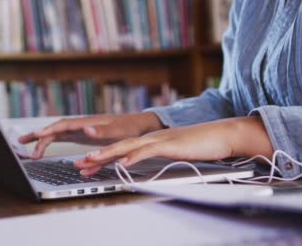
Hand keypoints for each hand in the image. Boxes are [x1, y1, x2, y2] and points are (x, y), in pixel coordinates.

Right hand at [18, 112, 164, 158]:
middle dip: (38, 135)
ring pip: (56, 134)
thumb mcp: (118, 132)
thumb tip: (85, 128)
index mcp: (87, 122)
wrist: (139, 126)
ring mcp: (81, 129)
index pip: (63, 125)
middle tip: (21, 143)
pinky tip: (44, 151)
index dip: (48, 130)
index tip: (35, 136)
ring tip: (28, 151)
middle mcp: (81, 124)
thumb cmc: (130, 128)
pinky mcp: (83, 135)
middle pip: (54, 129)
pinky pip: (63, 139)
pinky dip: (52, 143)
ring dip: (42, 141)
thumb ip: (102, 131)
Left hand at [74, 116, 272, 175]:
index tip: (87, 165)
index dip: (103, 157)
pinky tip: (124, 163)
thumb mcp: (175, 152)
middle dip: (97, 155)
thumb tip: (146, 165)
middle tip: (79, 164)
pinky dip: (134, 157)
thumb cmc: (202, 145)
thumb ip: (159, 156)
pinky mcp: (170, 144)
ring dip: (108, 154)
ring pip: (128, 147)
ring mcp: (160, 139)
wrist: (222, 134)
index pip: (122, 149)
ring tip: (91, 161)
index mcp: (151, 140)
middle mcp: (151, 137)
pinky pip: (148, 150)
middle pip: (119, 146)